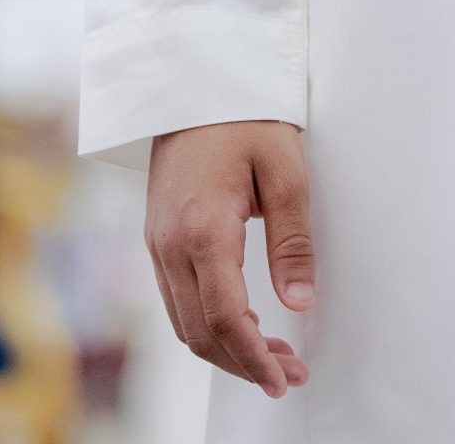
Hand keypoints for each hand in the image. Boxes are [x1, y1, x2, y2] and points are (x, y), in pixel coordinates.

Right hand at [146, 118, 317, 397]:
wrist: (191, 76)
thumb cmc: (245, 114)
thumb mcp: (284, 166)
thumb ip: (292, 238)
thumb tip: (298, 302)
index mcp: (202, 229)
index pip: (224, 318)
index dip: (253, 358)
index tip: (283, 379)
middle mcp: (169, 244)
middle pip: (200, 333)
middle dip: (244, 364)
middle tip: (289, 374)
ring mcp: (156, 243)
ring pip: (184, 323)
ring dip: (226, 349)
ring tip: (273, 357)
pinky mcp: (156, 237)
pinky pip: (177, 299)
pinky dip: (207, 324)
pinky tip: (242, 324)